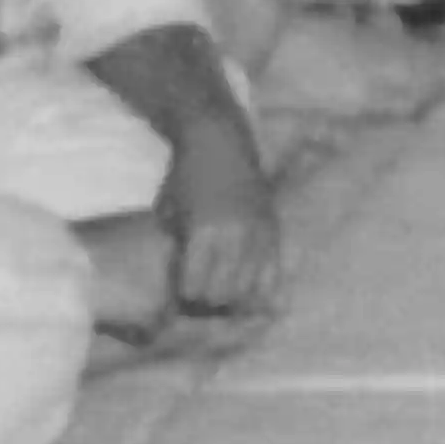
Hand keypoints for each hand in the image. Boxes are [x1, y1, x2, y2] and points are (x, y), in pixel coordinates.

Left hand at [164, 135, 284, 329]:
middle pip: (223, 295)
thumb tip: (185, 285)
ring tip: (224, 291)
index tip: (182, 291)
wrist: (218, 142)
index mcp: (203, 233)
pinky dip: (262, 286)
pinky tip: (251, 289)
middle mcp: (235, 236)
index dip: (185, 296)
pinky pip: (274, 270)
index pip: (195, 289)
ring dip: (236, 297)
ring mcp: (258, 232)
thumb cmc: (185, 178)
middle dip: (209, 302)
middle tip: (202, 295)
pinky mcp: (274, 228)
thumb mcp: (170, 214)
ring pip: (251, 289)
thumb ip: (179, 250)